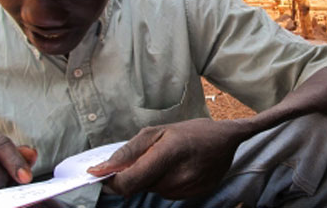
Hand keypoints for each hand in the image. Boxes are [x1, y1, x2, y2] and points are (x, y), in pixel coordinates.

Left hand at [87, 118, 244, 199]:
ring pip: (153, 190)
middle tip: (150, 156)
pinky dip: (165, 183)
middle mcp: (179, 176)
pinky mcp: (194, 196)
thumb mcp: (157, 131)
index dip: (111, 181)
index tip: (102, 174)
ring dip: (152, 178)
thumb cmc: (191, 131)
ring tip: (168, 161)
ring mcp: (188, 189)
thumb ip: (128, 152)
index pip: (129, 182)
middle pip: (140, 186)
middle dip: (137, 174)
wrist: (226, 140)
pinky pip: (167, 194)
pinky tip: (178, 169)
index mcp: (168, 153)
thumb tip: (100, 170)